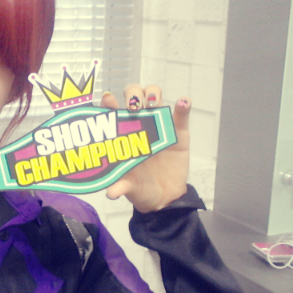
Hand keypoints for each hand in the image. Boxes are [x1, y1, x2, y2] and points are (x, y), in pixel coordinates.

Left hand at [100, 84, 190, 212]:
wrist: (164, 198)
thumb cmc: (140, 188)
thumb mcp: (128, 187)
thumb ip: (120, 187)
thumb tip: (111, 194)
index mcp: (122, 135)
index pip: (113, 111)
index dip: (110, 103)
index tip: (109, 100)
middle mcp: (139, 125)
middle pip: (134, 97)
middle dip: (133, 95)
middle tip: (134, 107)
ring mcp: (159, 127)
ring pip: (155, 98)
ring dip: (153, 94)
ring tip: (152, 104)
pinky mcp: (178, 133)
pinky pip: (181, 115)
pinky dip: (183, 106)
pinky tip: (182, 103)